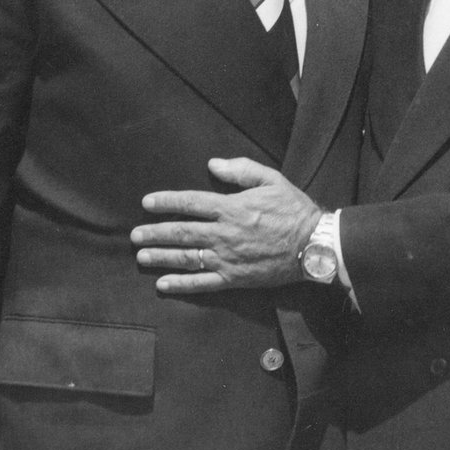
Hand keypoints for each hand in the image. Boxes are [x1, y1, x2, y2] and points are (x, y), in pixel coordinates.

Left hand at [132, 158, 321, 292]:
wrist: (314, 245)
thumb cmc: (294, 210)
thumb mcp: (273, 180)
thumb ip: (242, 170)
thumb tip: (213, 165)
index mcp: (232, 208)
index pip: (190, 203)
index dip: (166, 202)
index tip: (147, 203)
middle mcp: (224, 234)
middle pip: (181, 232)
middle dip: (155, 232)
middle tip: (135, 234)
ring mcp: (227, 258)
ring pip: (186, 258)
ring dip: (161, 257)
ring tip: (142, 255)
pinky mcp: (234, 278)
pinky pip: (202, 283)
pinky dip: (181, 284)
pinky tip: (162, 284)